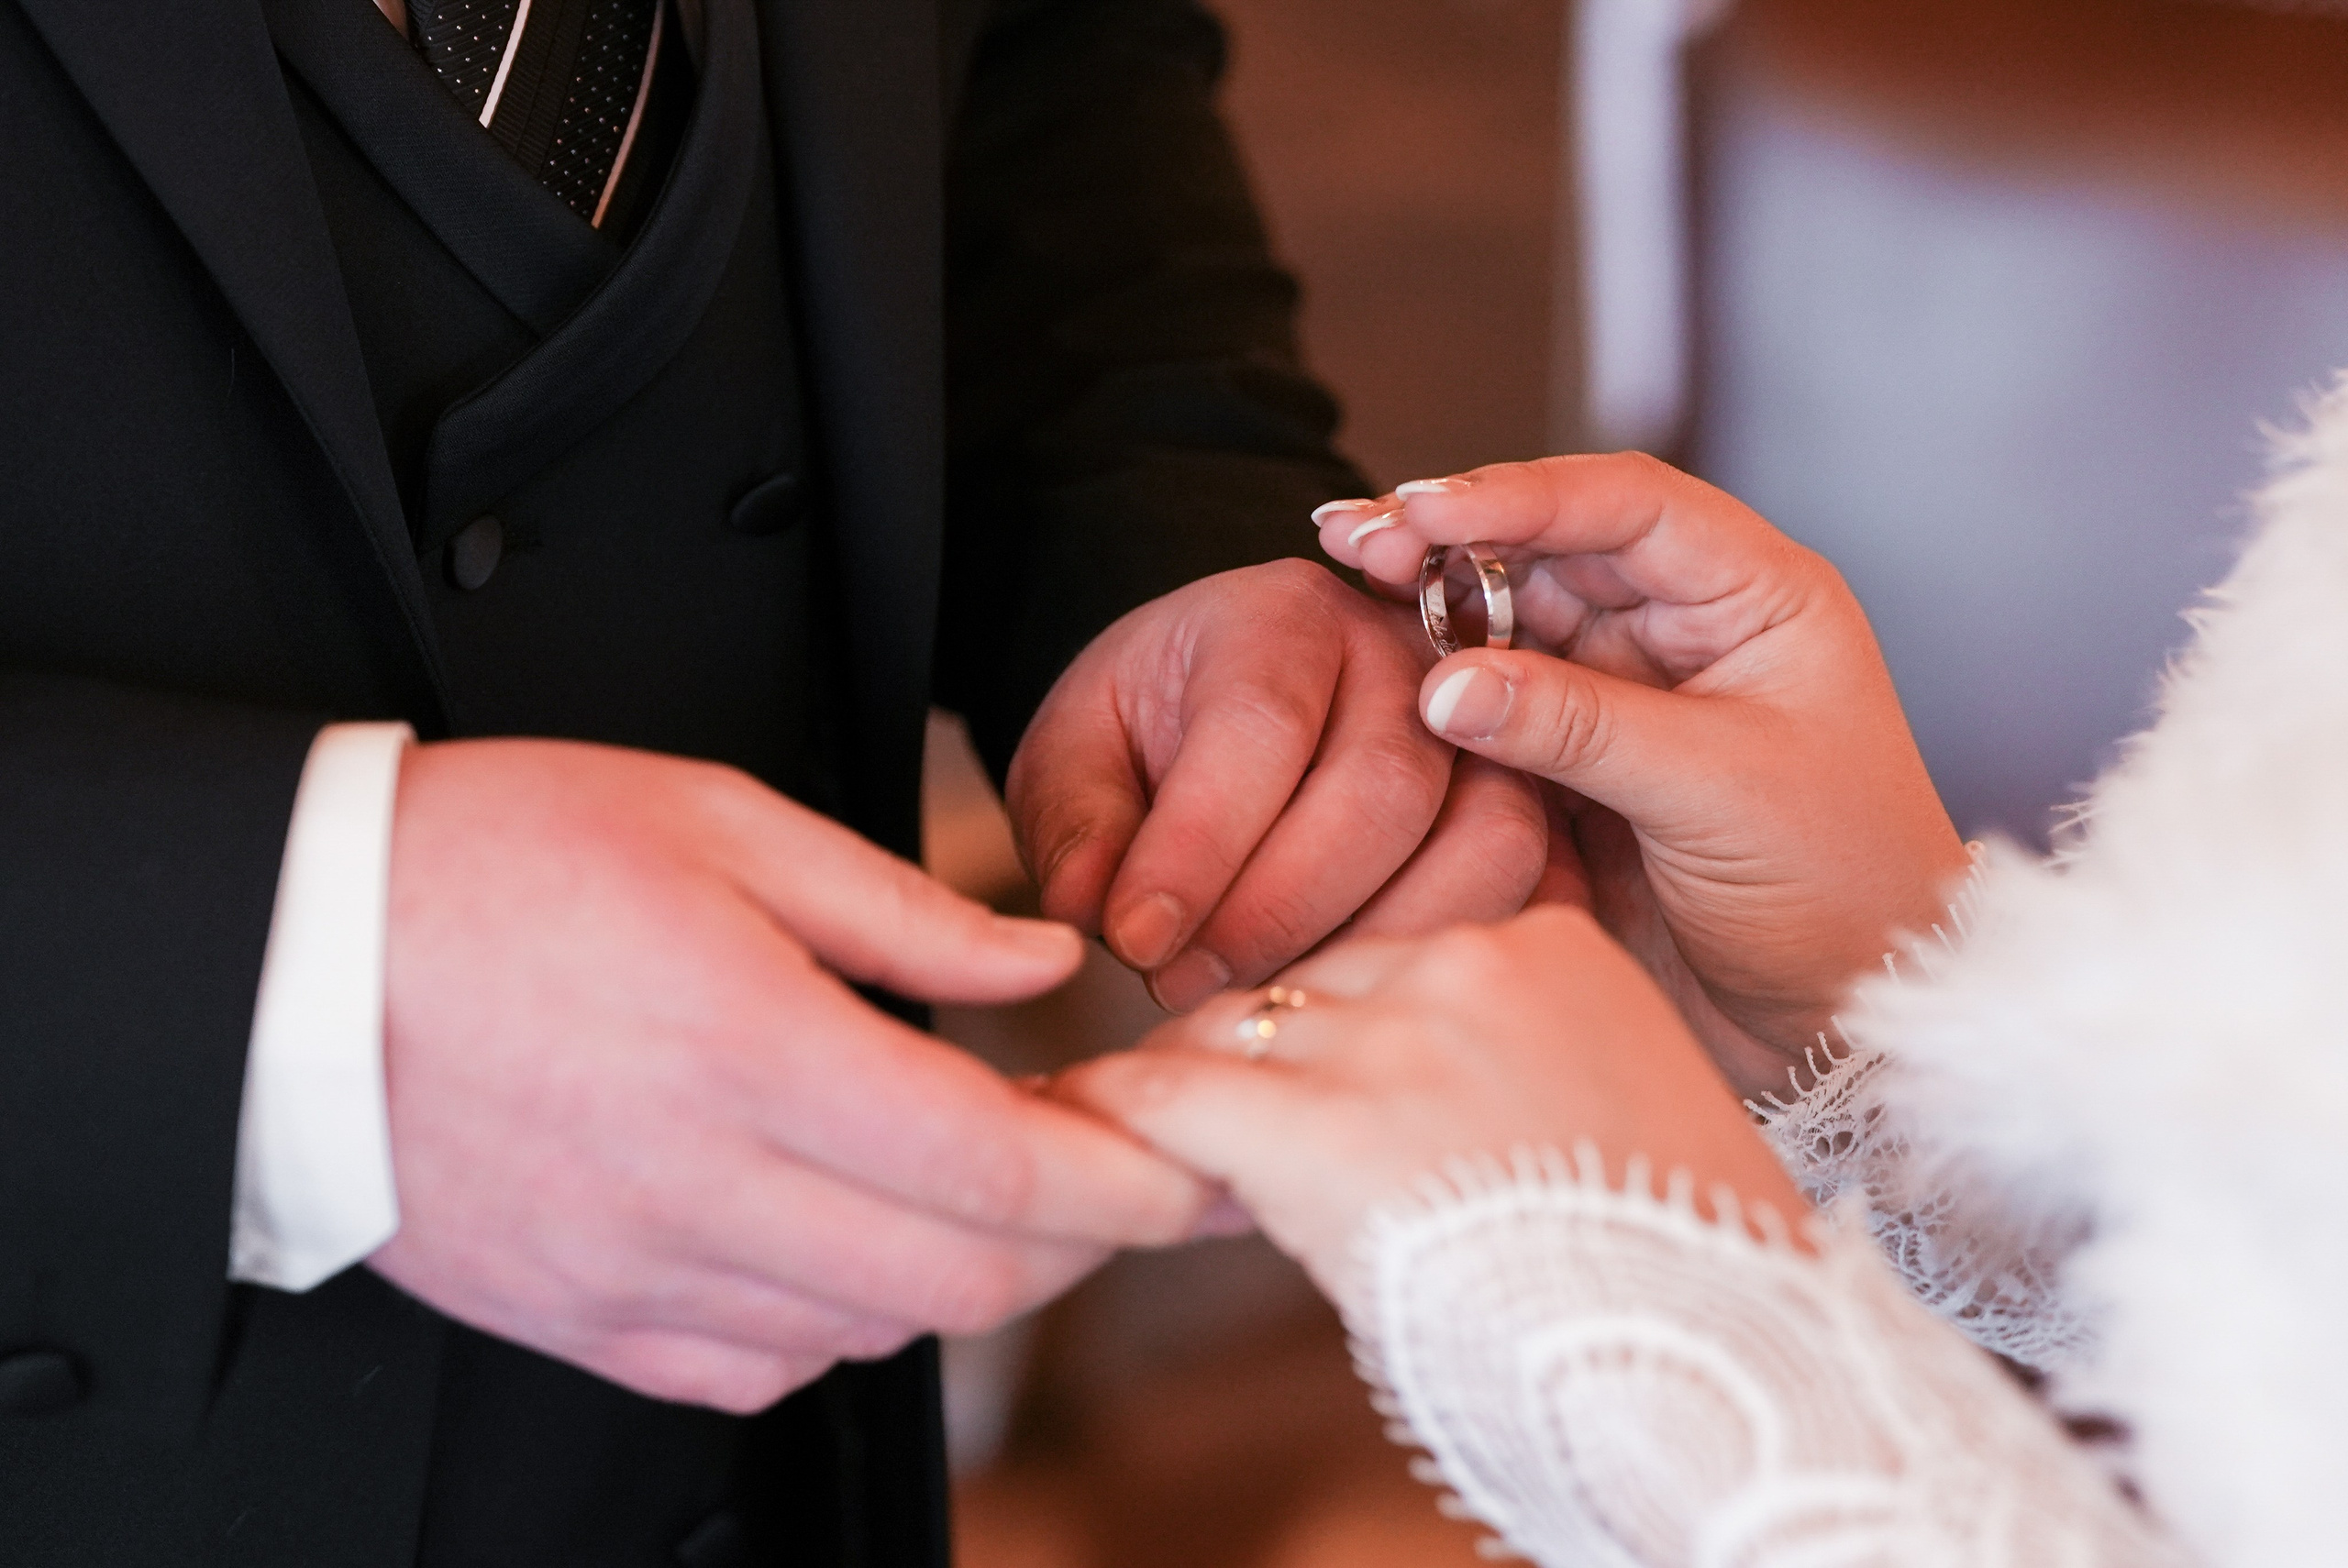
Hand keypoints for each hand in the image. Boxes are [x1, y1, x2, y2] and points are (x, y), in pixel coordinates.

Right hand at [367, 739, 1211, 1412]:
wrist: (292, 959)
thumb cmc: (502, 859)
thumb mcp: (720, 823)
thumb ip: (903, 912)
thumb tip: (1042, 971)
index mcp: (748, 1045)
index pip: (995, 1169)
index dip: (1124, 1184)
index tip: (1191, 1164)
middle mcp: (699, 1186)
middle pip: (959, 1279)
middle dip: (1078, 1243)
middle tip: (1120, 1175)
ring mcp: (634, 1273)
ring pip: (871, 1332)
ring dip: (964, 1274)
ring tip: (983, 1186)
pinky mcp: (579, 1319)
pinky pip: (757, 1371)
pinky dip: (841, 1320)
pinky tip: (846, 1242)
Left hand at [1006, 560, 1546, 1012]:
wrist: (1218, 725)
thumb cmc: (1145, 745)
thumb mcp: (1073, 762)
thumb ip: (1076, 827)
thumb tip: (1092, 912)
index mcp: (1281, 614)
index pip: (1259, 726)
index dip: (1198, 850)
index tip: (1136, 944)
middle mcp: (1406, 654)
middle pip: (1384, 790)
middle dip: (1278, 912)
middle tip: (1188, 989)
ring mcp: (1493, 729)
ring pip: (1486, 842)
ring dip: (1376, 945)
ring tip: (1272, 1001)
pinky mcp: (1537, 807)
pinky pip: (1540, 890)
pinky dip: (1453, 957)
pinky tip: (1358, 1002)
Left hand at [1051, 908, 1806, 1310]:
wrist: (1721, 1369)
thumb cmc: (1680, 1278)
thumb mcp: (1608, 1121)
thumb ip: (1500, 1074)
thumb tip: (1381, 1106)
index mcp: (1549, 946)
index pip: (1383, 963)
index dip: (1322, 1035)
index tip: (1279, 1077)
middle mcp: (1469, 962)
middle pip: (1298, 989)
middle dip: (1241, 1061)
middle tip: (1181, 1122)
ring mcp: (1398, 1038)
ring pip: (1225, 1033)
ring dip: (1173, 1095)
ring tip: (1112, 1133)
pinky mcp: (1327, 1124)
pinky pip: (1171, 1097)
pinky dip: (1110, 1118)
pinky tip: (1074, 1135)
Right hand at [1315, 457, 1970, 1095]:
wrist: (1847, 1019)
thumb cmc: (1841, 890)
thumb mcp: (1717, 793)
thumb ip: (1579, 728)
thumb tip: (1446, 684)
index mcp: (1753, 597)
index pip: (1625, 505)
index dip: (1518, 496)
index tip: (1421, 510)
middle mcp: (1686, 628)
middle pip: (1551, 549)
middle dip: (1451, 538)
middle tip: (1354, 539)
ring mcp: (1630, 694)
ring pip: (1513, 621)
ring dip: (1435, 607)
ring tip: (1352, 590)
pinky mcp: (1583, 765)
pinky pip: (1499, 707)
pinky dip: (1442, 694)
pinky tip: (1384, 678)